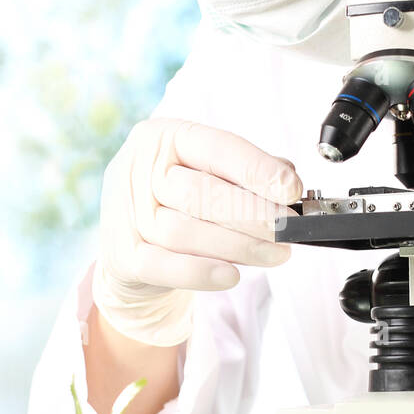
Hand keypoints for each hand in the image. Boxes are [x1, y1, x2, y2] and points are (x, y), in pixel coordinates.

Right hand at [92, 119, 301, 344]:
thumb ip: (245, 174)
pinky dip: (200, 273)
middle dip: (253, 213)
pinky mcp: (122, 255)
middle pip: (201, 193)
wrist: (130, 245)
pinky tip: (231, 276)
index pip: (216, 147)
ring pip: (185, 231)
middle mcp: (139, 168)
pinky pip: (163, 266)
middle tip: (288, 229)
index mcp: (164, 137)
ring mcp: (126, 212)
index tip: (291, 189)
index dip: (257, 169)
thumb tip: (287, 182)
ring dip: (238, 246)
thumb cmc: (178, 201)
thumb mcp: (207, 173)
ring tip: (275, 254)